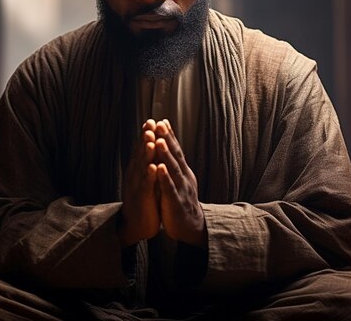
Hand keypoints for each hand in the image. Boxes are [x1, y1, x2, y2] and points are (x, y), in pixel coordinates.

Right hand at [118, 119, 159, 246]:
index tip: (152, 121)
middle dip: (145, 138)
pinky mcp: (141, 199)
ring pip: (142, 167)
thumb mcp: (146, 178)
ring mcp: (137, 187)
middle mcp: (135, 175)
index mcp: (138, 170)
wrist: (136, 225)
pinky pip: (145, 186)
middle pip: (140, 154)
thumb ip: (149, 163)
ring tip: (150, 140)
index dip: (146, 135)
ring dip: (146, 153)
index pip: (142, 149)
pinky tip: (153, 167)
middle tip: (149, 123)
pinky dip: (149, 176)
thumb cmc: (144, 200)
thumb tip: (155, 146)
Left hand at [154, 120, 206, 247]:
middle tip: (160, 124)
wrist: (191, 228)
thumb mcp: (179, 182)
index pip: (176, 151)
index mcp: (183, 172)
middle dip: (167, 139)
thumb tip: (166, 149)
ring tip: (159, 141)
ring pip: (173, 169)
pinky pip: (169, 189)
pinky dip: (164, 178)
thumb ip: (174, 167)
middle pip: (176, 155)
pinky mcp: (176, 202)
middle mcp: (184, 177)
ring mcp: (181, 189)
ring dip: (166, 155)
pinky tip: (159, 169)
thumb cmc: (181, 202)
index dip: (169, 136)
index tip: (162, 121)